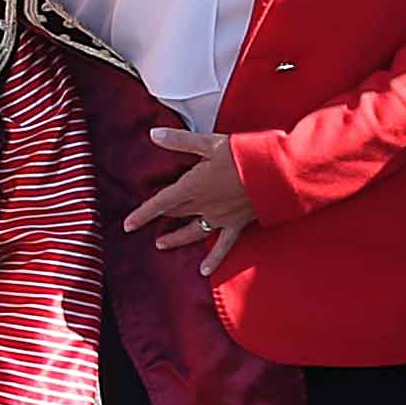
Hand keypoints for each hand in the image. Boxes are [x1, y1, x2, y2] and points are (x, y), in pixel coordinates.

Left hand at [128, 127, 257, 272]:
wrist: (277, 173)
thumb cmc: (244, 155)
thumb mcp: (210, 143)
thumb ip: (180, 141)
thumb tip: (154, 134)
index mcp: (194, 186)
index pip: (161, 203)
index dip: (143, 214)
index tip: (128, 225)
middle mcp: (204, 205)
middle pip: (176, 213)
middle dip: (160, 217)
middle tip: (148, 222)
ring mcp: (220, 218)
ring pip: (192, 231)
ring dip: (176, 238)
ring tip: (161, 244)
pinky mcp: (237, 224)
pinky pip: (222, 246)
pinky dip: (213, 258)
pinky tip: (204, 270)